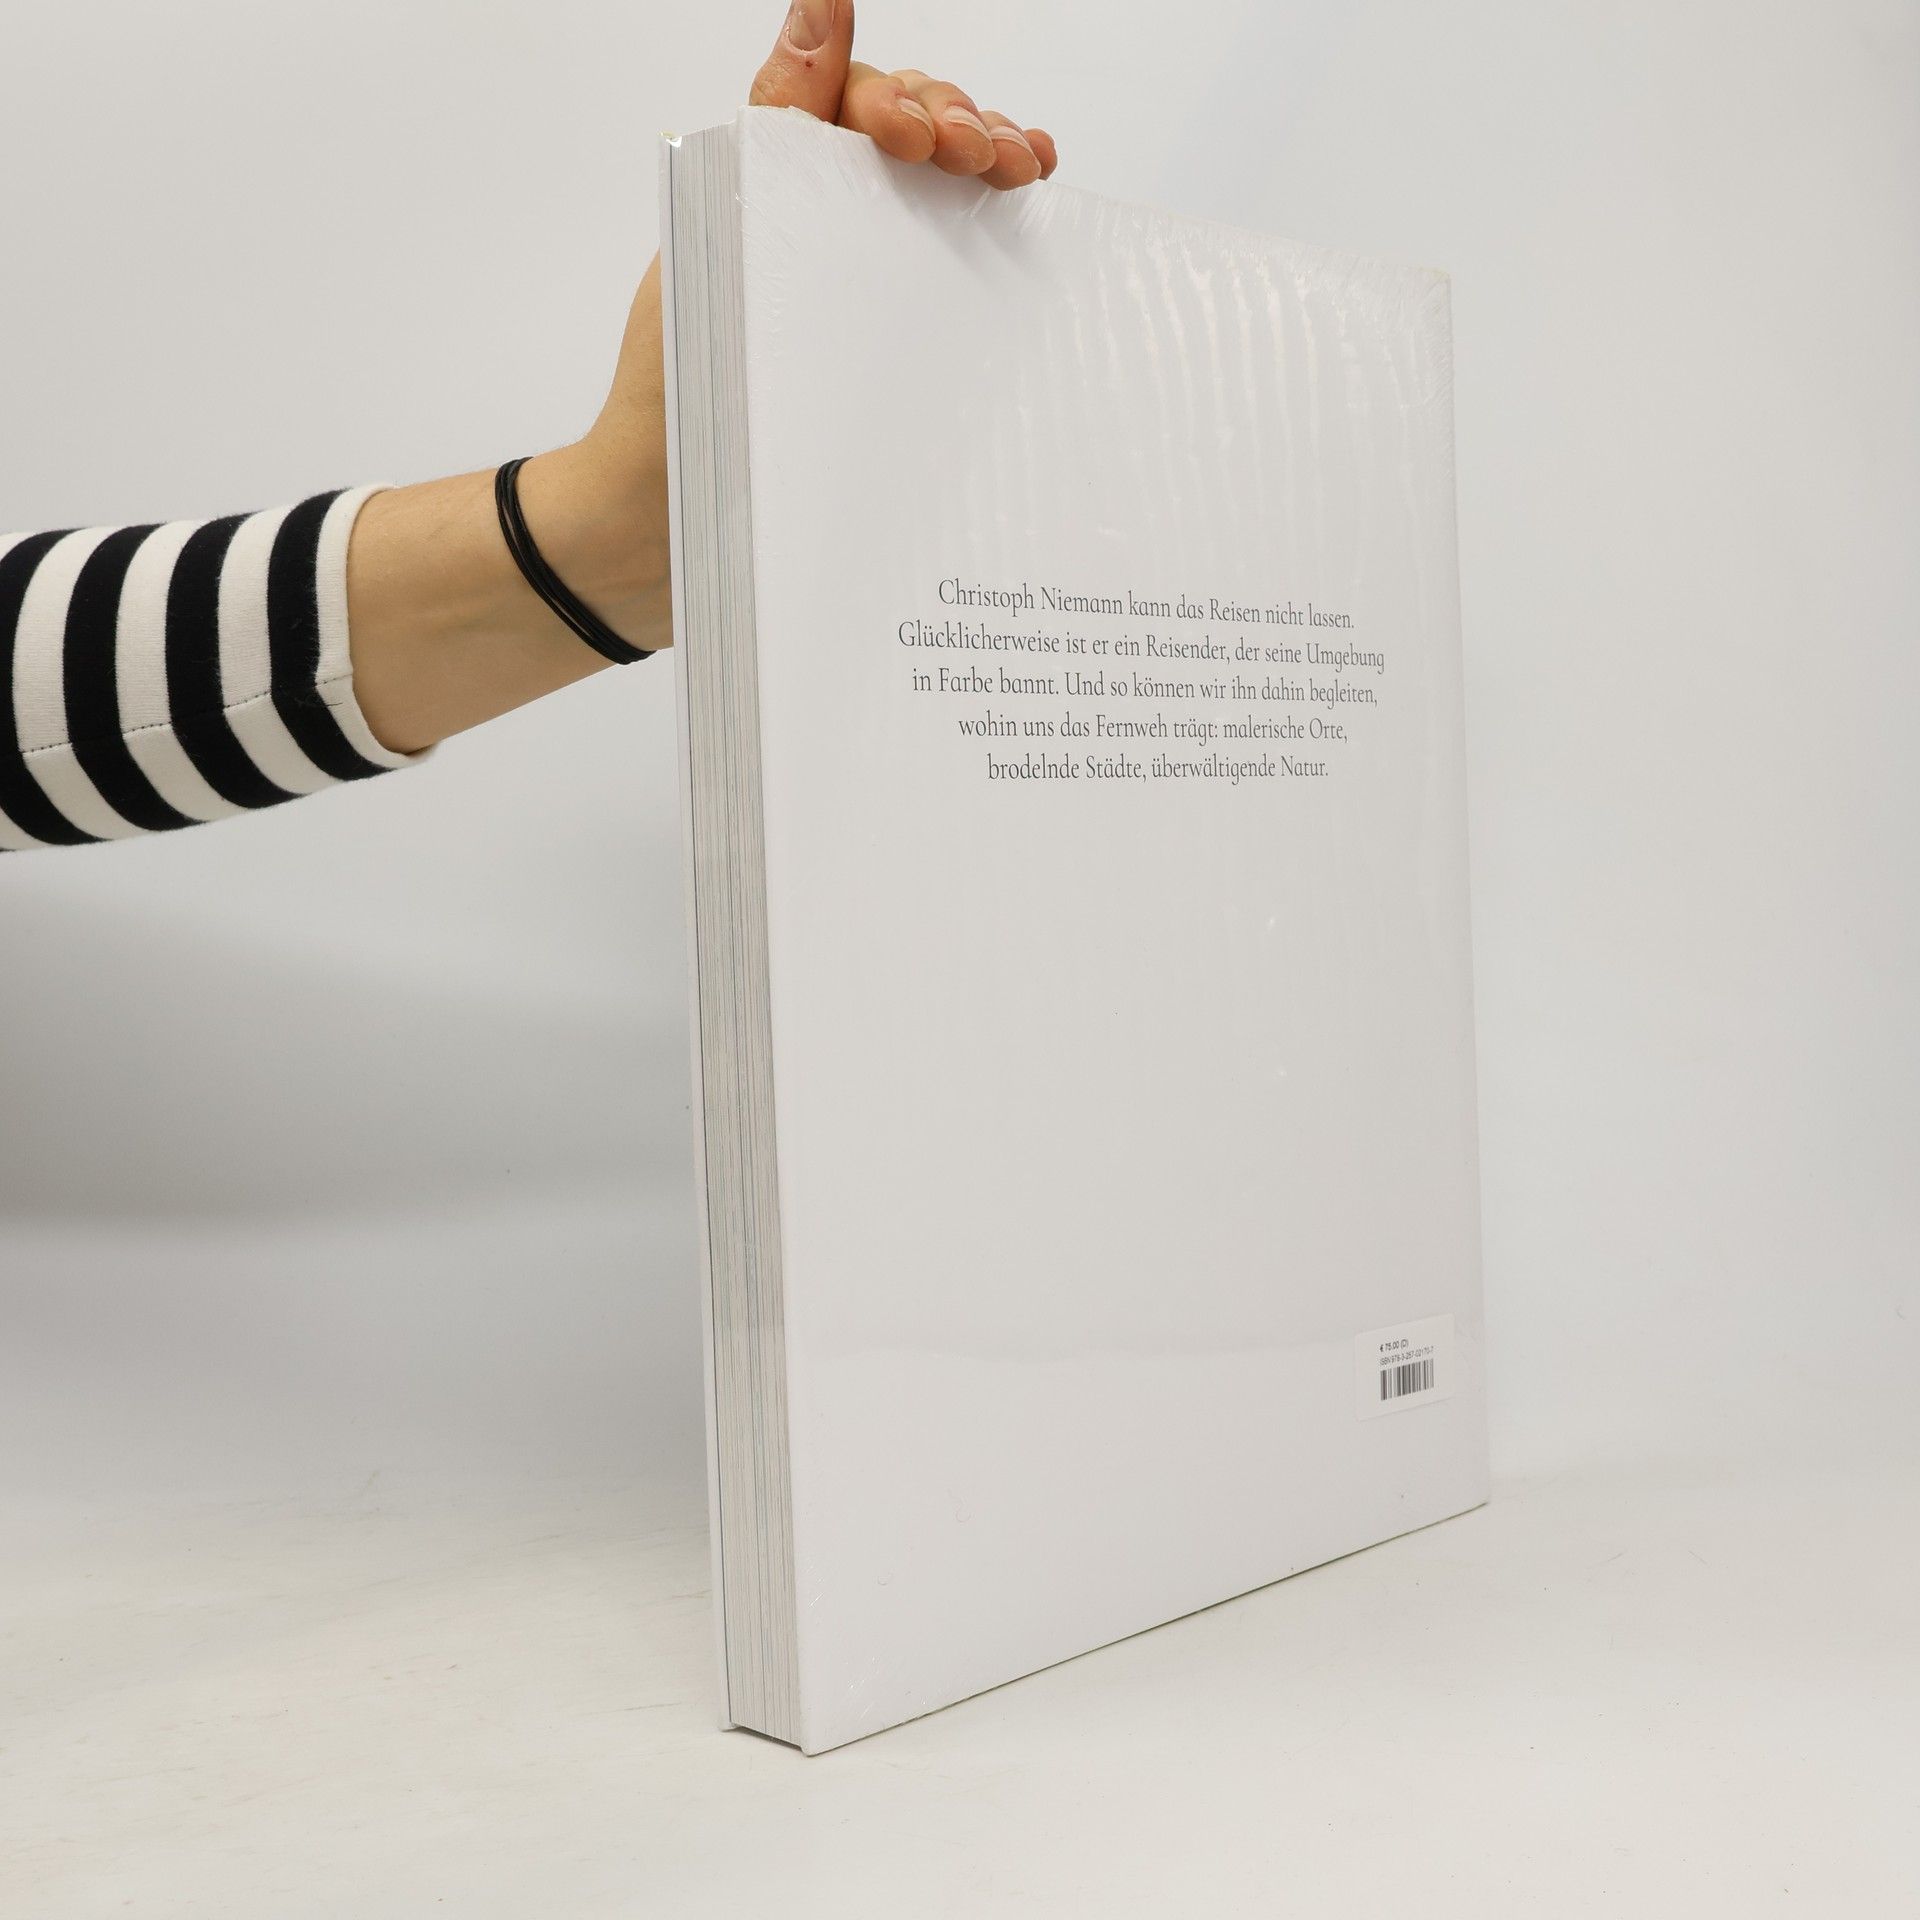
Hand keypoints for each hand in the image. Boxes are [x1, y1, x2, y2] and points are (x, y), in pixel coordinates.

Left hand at [349, 4, 1056, 751]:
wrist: (659, 532)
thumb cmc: (669, 398)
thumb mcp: (714, 239)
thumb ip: (778, 123)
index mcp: (775, 191)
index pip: (859, 107)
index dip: (907, 104)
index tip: (924, 142)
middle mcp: (823, 234)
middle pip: (916, 141)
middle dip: (963, 128)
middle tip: (994, 159)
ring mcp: (862, 295)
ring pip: (943, 205)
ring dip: (989, 170)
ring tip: (1022, 169)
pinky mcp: (890, 361)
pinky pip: (951, 290)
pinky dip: (995, 253)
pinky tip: (1030, 222)